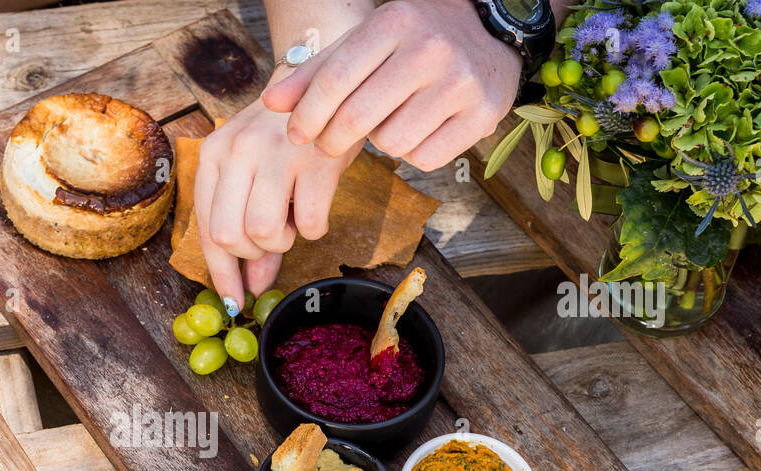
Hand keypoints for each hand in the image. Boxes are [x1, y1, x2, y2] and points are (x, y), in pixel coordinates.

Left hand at [194, 96, 360, 313]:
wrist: (331, 83)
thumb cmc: (287, 137)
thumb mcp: (257, 174)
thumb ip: (248, 226)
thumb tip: (251, 287)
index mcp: (215, 154)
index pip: (206, 228)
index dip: (220, 273)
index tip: (235, 302)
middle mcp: (238, 150)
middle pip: (228, 236)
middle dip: (253, 253)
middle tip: (273, 236)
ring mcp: (276, 152)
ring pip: (263, 233)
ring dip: (284, 241)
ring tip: (294, 217)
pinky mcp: (316, 159)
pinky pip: (310, 226)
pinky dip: (314, 229)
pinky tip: (316, 205)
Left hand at [263, 0, 520, 171]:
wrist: (489, 34)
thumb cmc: (410, 42)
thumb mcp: (363, 43)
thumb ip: (315, 72)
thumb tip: (271, 104)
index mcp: (395, 21)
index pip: (334, 80)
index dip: (307, 115)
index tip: (296, 135)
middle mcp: (431, 47)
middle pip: (357, 118)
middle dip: (333, 140)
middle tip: (329, 143)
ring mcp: (461, 81)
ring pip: (391, 143)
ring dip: (380, 143)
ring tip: (390, 122)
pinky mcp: (484, 113)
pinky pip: (425, 158)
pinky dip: (414, 153)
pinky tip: (420, 130)